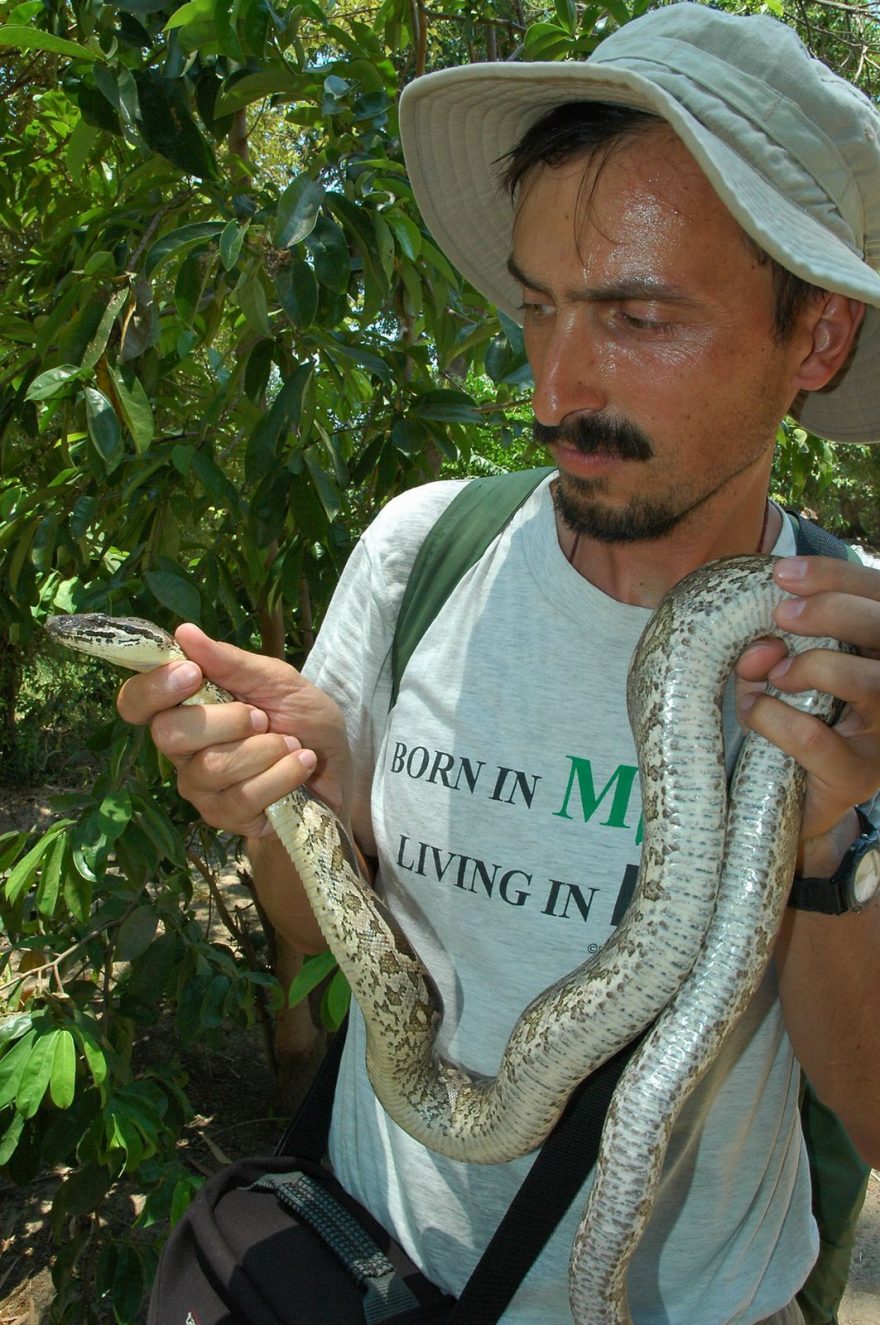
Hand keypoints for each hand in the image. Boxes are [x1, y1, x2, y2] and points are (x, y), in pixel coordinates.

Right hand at [116, 624, 350, 839]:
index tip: (193, 674)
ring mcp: (201, 787)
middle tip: (262, 717)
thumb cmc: (303, 720)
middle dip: (226, 720)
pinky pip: (242, 797)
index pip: (135, 701)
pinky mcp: (225, 817)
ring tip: (291, 743)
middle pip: (168, 734)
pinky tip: (300, 764)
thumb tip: (184, 632)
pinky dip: (281, 775)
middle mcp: (183, 750)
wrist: (339, 769)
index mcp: (185, 708)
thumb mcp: (277, 680)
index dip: (154, 688)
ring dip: (264, 750)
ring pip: (211, 767)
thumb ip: (231, 661)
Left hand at [735, 556, 879, 849]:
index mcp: (879, 653)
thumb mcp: (775, 676)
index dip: (836, 577)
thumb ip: (767, 653)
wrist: (793, 802)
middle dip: (831, 610)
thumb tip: (759, 647)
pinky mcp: (859, 776)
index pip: (877, 597)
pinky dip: (776, 718)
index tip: (783, 573)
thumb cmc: (789, 722)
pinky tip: (757, 712)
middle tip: (781, 613)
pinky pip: (817, 737)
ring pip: (871, 682)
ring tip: (777, 675)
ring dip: (814, 666)